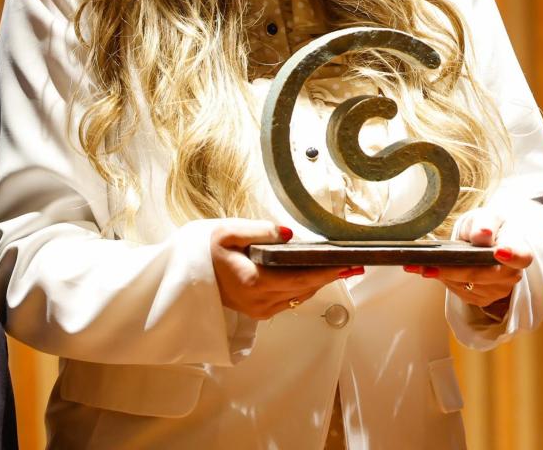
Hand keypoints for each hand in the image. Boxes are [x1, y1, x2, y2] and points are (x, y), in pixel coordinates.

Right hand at [210, 220, 360, 319]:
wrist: (187, 275)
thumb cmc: (206, 251)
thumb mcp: (228, 232)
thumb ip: (259, 231)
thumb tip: (287, 234)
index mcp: (253, 281)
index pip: (300, 277)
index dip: (326, 271)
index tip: (346, 264)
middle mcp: (259, 301)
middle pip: (305, 289)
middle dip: (331, 276)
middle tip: (355, 264)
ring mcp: (260, 310)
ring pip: (299, 296)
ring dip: (320, 282)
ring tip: (342, 268)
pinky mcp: (260, 312)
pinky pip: (290, 300)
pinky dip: (305, 287)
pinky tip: (316, 275)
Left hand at [405, 215, 530, 312]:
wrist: (483, 242)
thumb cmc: (487, 227)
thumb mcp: (485, 217)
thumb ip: (484, 223)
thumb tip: (482, 234)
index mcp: (519, 251)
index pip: (521, 256)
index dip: (512, 256)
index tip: (498, 252)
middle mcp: (511, 275)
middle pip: (484, 275)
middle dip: (455, 271)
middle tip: (429, 267)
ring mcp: (497, 290)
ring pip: (468, 285)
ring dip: (442, 276)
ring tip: (420, 266)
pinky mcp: (481, 298)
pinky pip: (459, 292)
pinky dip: (443, 281)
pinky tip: (429, 271)